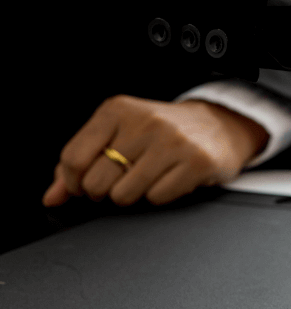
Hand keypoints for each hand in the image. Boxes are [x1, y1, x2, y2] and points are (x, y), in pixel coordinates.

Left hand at [43, 96, 268, 207]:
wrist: (220, 126)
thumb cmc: (163, 133)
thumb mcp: (119, 134)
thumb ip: (82, 163)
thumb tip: (52, 197)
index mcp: (118, 110)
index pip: (73, 158)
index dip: (74, 182)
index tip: (86, 183)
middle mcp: (145, 122)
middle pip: (97, 182)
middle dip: (105, 191)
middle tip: (122, 180)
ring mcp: (172, 141)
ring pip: (124, 194)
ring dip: (133, 195)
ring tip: (148, 178)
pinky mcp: (196, 161)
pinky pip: (157, 198)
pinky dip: (160, 195)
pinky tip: (170, 178)